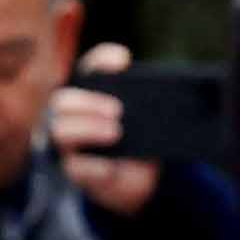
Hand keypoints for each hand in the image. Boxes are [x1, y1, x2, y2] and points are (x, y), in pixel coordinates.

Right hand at [50, 40, 157, 216]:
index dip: (102, 60)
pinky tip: (110, 167)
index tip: (124, 61)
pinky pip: (76, 167)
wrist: (140, 179)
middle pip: (63, 100)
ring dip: (87, 129)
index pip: (91, 68)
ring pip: (60, 130)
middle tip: (118, 110)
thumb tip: (178, 95)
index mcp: (92, 94)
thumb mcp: (148, 120)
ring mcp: (70, 144)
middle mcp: (73, 116)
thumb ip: (151, 104)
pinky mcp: (76, 171)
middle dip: (89, 102)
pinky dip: (94, 165)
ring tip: (116, 133)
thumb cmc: (141, 141)